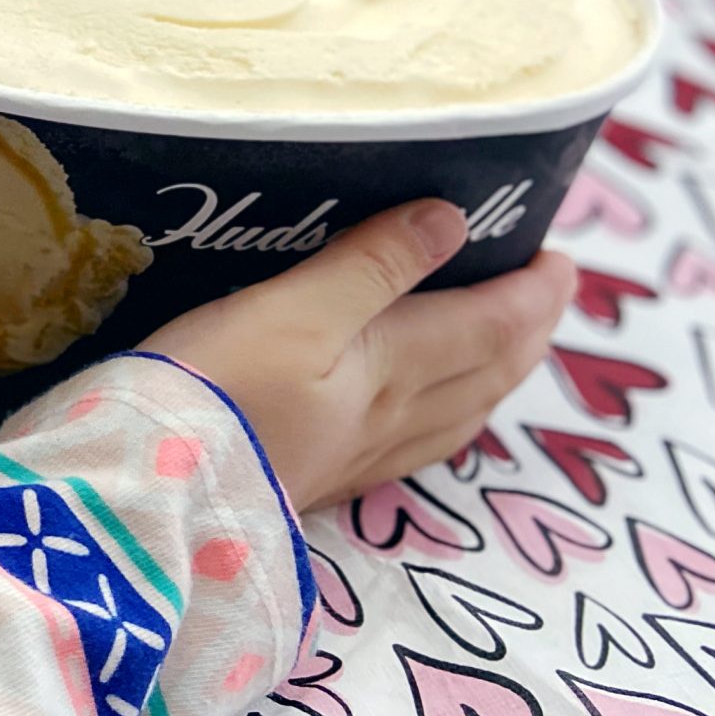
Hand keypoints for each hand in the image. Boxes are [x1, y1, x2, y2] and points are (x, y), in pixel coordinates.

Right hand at [126, 202, 576, 511]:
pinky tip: (424, 421)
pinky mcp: (316, 481)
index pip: (491, 325)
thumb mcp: (293, 307)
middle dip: (527, 331)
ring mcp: (356, 456)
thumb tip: (451, 220)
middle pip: (487, 373)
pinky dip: (445, 420)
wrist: (153, 495)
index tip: (561, 256)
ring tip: (506, 349)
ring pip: (457, 415)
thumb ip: (372, 264)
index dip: (534, 292)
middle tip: (548, 293)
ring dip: (495, 377)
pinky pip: (415, 446)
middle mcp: (392, 417)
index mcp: (395, 366)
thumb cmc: (216, 387)